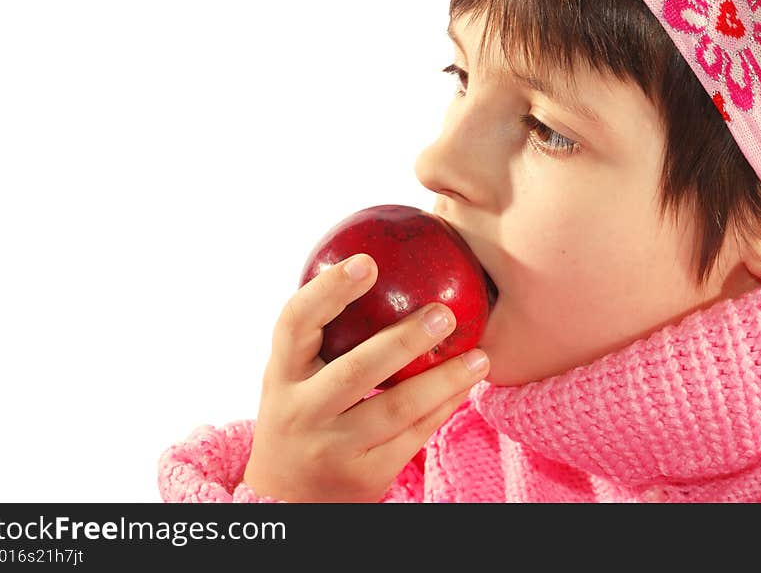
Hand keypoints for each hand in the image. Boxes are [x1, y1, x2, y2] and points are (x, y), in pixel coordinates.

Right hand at [242, 253, 489, 501]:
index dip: (328, 290)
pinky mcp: (365, 475)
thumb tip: (374, 265)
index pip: (295, 324)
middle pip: (356, 370)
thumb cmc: (299, 415)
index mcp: (281, 374)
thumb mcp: (292, 377)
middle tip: (444, 312)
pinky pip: (414, 436)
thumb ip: (321, 335)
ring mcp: (333, 447)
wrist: (287, 497)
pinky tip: (466, 387)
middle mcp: (302, 411)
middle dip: (404, 340)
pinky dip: (444, 408)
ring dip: (444, 379)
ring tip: (480, 356)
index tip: (367, 262)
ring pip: (396, 408)